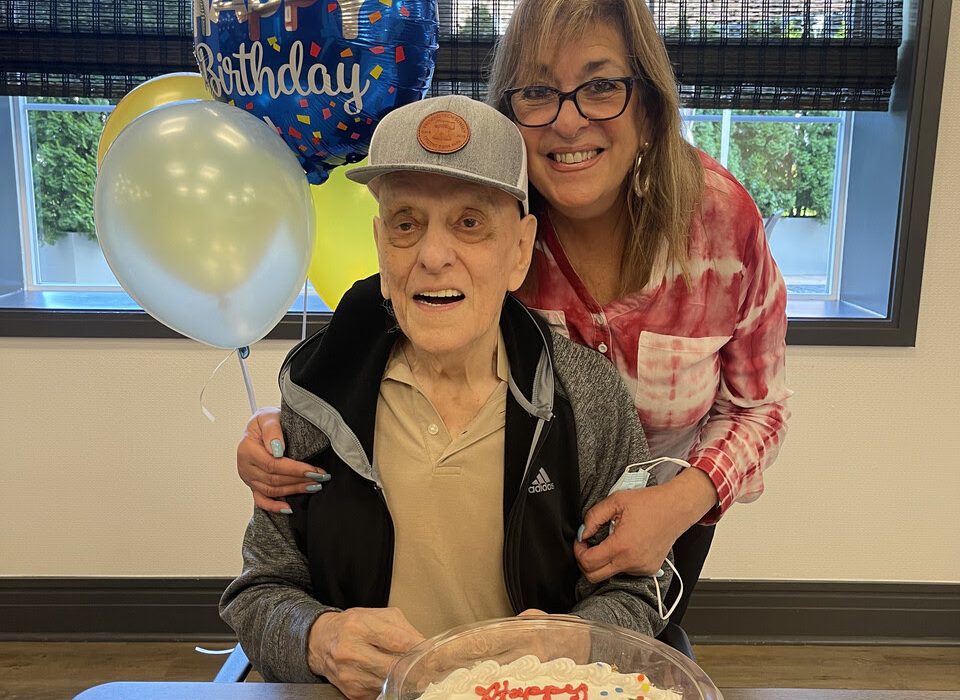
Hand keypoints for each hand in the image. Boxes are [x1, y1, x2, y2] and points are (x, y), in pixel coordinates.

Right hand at [237, 407, 327, 512]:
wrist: (259, 426)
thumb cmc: (266, 421)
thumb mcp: (268, 416)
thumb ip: (272, 430)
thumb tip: (277, 450)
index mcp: (247, 449)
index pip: (273, 464)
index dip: (294, 469)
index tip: (314, 470)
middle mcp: (245, 466)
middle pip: (274, 479)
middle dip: (299, 480)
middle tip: (320, 478)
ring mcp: (249, 478)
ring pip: (272, 490)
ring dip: (294, 490)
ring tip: (314, 487)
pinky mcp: (253, 485)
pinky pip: (261, 500)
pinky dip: (274, 507)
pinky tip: (289, 509)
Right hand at [307, 608, 424, 698]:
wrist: (321, 642)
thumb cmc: (353, 625)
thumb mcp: (377, 616)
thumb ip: (403, 628)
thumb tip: (426, 646)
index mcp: (360, 626)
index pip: (397, 640)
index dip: (420, 649)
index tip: (436, 654)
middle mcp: (352, 651)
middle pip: (394, 667)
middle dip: (417, 669)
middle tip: (434, 669)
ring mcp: (351, 675)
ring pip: (390, 683)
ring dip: (408, 681)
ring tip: (420, 676)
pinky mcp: (352, 693)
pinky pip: (381, 693)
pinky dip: (394, 689)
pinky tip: (400, 682)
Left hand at [574, 469, 717, 581]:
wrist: (676, 508)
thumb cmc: (650, 503)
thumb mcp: (616, 501)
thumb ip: (593, 517)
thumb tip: (582, 532)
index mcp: (622, 546)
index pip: (589, 562)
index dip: (578, 552)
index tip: (581, 542)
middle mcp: (632, 562)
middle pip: (595, 577)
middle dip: (585, 562)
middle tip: (588, 547)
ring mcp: (641, 568)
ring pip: (611, 573)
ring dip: (605, 561)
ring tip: (613, 540)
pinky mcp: (649, 569)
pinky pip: (626, 571)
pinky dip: (620, 561)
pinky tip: (627, 544)